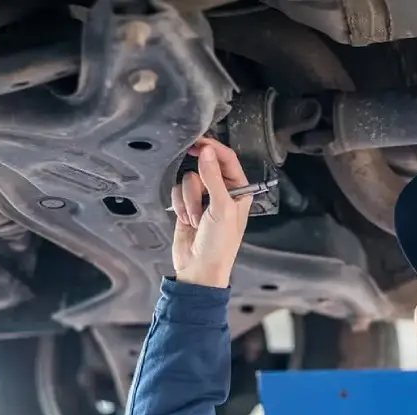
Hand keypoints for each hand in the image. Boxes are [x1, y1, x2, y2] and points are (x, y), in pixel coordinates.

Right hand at [170, 137, 252, 288]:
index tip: (200, 142)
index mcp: (239, 191)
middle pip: (205, 167)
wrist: (200, 269)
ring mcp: (203, 199)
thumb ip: (213, 178)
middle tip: (197, 189)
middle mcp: (222, 192)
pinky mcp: (187, 206)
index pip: (228, 160)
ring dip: (189, 200)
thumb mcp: (221, 209)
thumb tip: (207, 152)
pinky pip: (177, 192)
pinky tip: (186, 221)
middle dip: (199, 182)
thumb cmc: (219, 245)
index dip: (214, 149)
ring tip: (196, 219)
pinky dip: (180, 206)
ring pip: (188, 180)